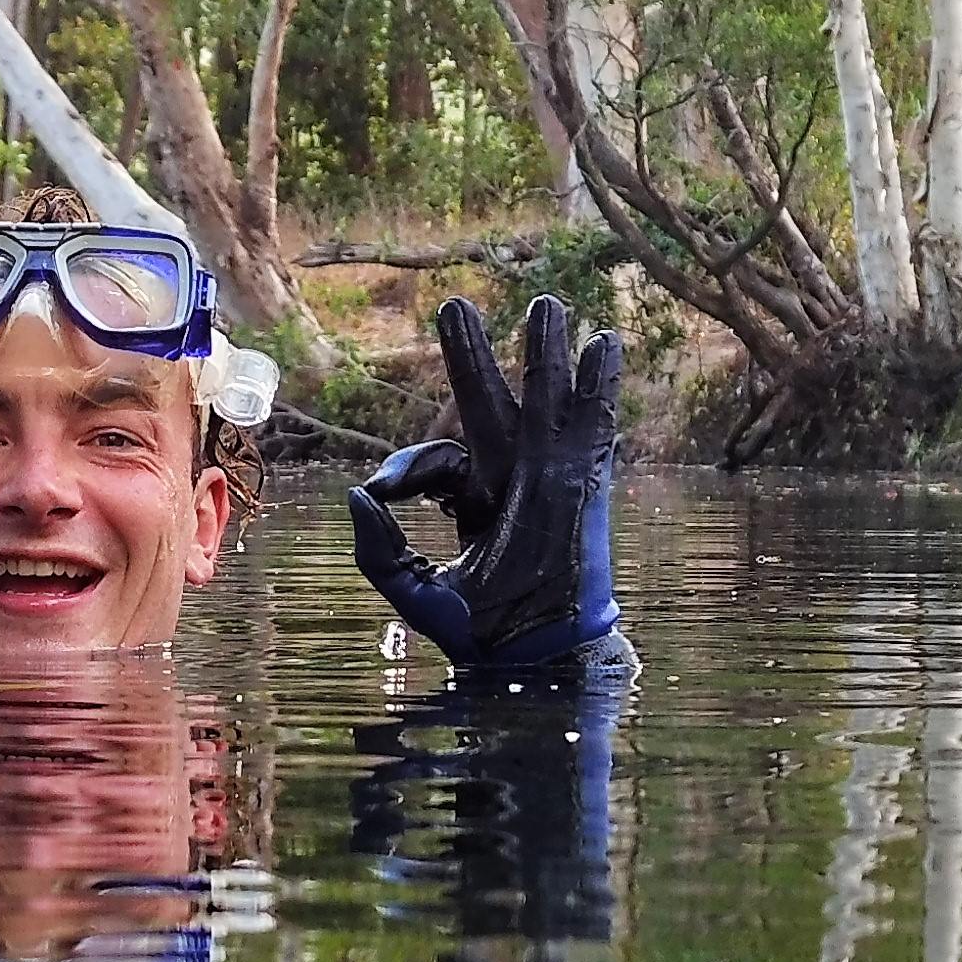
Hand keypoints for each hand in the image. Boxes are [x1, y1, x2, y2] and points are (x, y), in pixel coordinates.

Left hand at [345, 293, 627, 682]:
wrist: (537, 657)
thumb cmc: (479, 633)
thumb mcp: (412, 592)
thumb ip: (378, 549)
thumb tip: (358, 493)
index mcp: (472, 498)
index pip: (437, 458)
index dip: (409, 468)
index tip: (388, 490)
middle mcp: (511, 476)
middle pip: (490, 401)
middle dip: (472, 354)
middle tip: (453, 304)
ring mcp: (552, 474)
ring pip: (545, 399)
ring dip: (545, 352)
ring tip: (544, 305)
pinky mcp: (586, 483)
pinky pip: (595, 424)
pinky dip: (600, 384)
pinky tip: (603, 343)